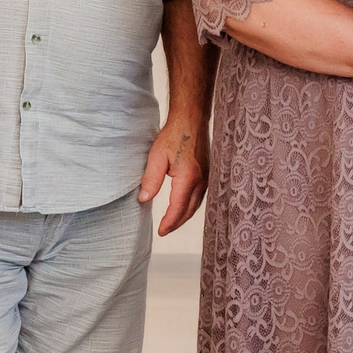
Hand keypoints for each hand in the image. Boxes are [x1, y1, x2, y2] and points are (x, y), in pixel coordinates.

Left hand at [140, 110, 209, 236]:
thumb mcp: (156, 157)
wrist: (191, 120)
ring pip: (197, 204)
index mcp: (188, 178)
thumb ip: (151, 180)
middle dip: (177, 223)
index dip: (169, 222)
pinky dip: (191, 206)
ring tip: (172, 222)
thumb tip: (144, 199)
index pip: (178, 208)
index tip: (160, 231)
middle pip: (190, 210)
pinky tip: (184, 206)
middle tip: (164, 231)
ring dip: (185, 215)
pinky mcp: (208, 173)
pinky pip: (201, 196)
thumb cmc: (174, 135)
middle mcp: (201, 180)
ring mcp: (207, 177)